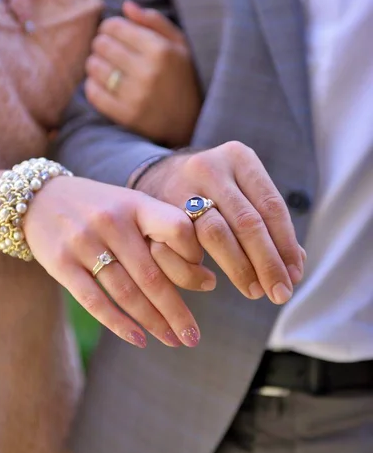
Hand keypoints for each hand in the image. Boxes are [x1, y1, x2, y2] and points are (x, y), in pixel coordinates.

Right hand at [24, 176, 215, 347]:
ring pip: (126, 292)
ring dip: (152, 322)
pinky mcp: (61, 263)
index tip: (206, 282)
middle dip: (177, 311)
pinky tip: (139, 339)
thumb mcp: (129, 204)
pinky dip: (119, 324)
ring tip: (172, 340)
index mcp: (134, 203)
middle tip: (194, 337)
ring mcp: (83, 242)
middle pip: (152, 274)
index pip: (177, 229)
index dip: (194, 257)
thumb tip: (206, 277)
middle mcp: (111, 221)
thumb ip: (162, 231)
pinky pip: (94, 300)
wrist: (37, 198)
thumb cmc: (98, 207)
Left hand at [85, 0, 200, 146]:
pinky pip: (93, 93)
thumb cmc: (185, 77)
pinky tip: (102, 83)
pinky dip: (92, 85)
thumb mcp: (180, 45)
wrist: (191, 122)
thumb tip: (126, 5)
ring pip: (94, 67)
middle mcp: (147, 72)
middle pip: (101, 45)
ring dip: (95, 63)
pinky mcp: (126, 116)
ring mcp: (135, 96)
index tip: (113, 33)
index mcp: (160, 50)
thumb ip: (154, 22)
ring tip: (105, 66)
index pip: (114, 27)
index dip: (109, 27)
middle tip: (108, 50)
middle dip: (101, 44)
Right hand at [134, 142, 305, 304]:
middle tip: (280, 294)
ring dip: (239, 268)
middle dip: (267, 263)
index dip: (285, 245)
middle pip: (246, 221)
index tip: (295, 276)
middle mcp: (209, 167)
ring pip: (215, 234)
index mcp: (238, 158)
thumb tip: (296, 265)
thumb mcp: (241, 191)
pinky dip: (200, 267)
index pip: (271, 205)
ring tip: (254, 291)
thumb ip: (267, 222)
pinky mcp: (156, 209)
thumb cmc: (213, 191)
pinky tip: (212, 282)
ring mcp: (181, 187)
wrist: (157, 176)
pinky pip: (184, 245)